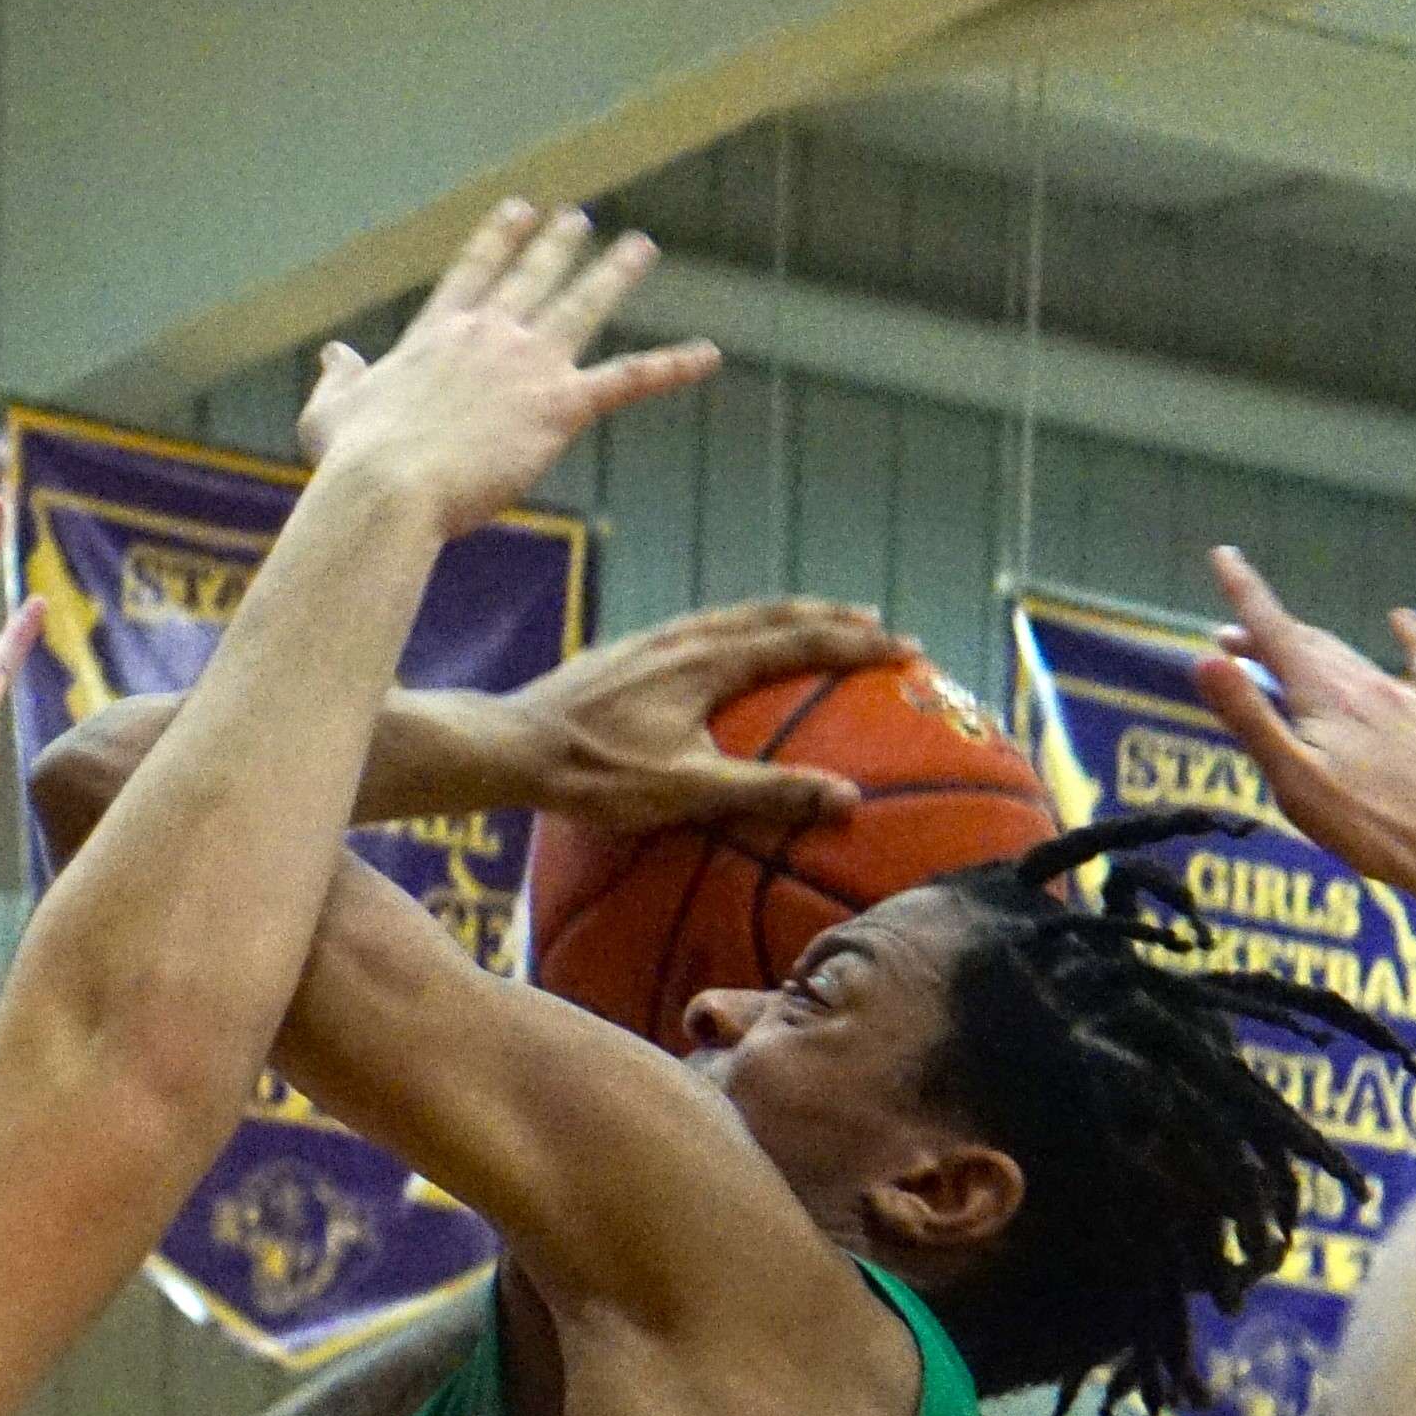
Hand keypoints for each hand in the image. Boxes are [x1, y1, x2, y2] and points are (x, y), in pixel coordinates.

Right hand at [296, 201, 714, 538]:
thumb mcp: (328, 413)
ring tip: (640, 248)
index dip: (499, 238)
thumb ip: (337, 379)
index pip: (475, 273)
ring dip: (615, 275)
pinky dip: (671, 367)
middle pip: (533, 277)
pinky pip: (628, 380)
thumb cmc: (352, 462)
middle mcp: (489, 335)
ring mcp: (529, 364)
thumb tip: (333, 354)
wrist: (389, 489)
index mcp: (438, 334)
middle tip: (580, 219)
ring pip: (583, 307)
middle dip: (559, 244)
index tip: (518, 210)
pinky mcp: (560, 405)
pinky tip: (708, 356)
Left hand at [501, 600, 911, 833]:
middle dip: (831, 620)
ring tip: (816, 627)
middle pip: (775, 615)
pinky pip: (701, 629)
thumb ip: (766, 792)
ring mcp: (652, 640)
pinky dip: (738, 632)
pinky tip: (730, 653)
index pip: (802, 641)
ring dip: (785, 619)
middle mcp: (685, 636)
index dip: (858, 645)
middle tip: (877, 626)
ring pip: (736, 616)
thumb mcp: (686, 790)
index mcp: (709, 660)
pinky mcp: (625, 653)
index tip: (907, 648)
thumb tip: (846, 800)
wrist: (508, 747)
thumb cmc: (592, 775)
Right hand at [1188, 546, 1415, 910]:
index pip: (1274, 633)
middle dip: (1265, 633)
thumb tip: (1205, 659)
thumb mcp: (1293, 782)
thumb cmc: (1370, 827)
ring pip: (1352, 655)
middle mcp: (1366, 683)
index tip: (1224, 555)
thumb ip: (1250, 718)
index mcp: (1324, 698)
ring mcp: (1410, 695)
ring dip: (1313, 646)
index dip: (1245, 593)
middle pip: (1308, 644)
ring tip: (1285, 649)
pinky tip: (1404, 619)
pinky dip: (1410, 634)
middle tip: (1228, 637)